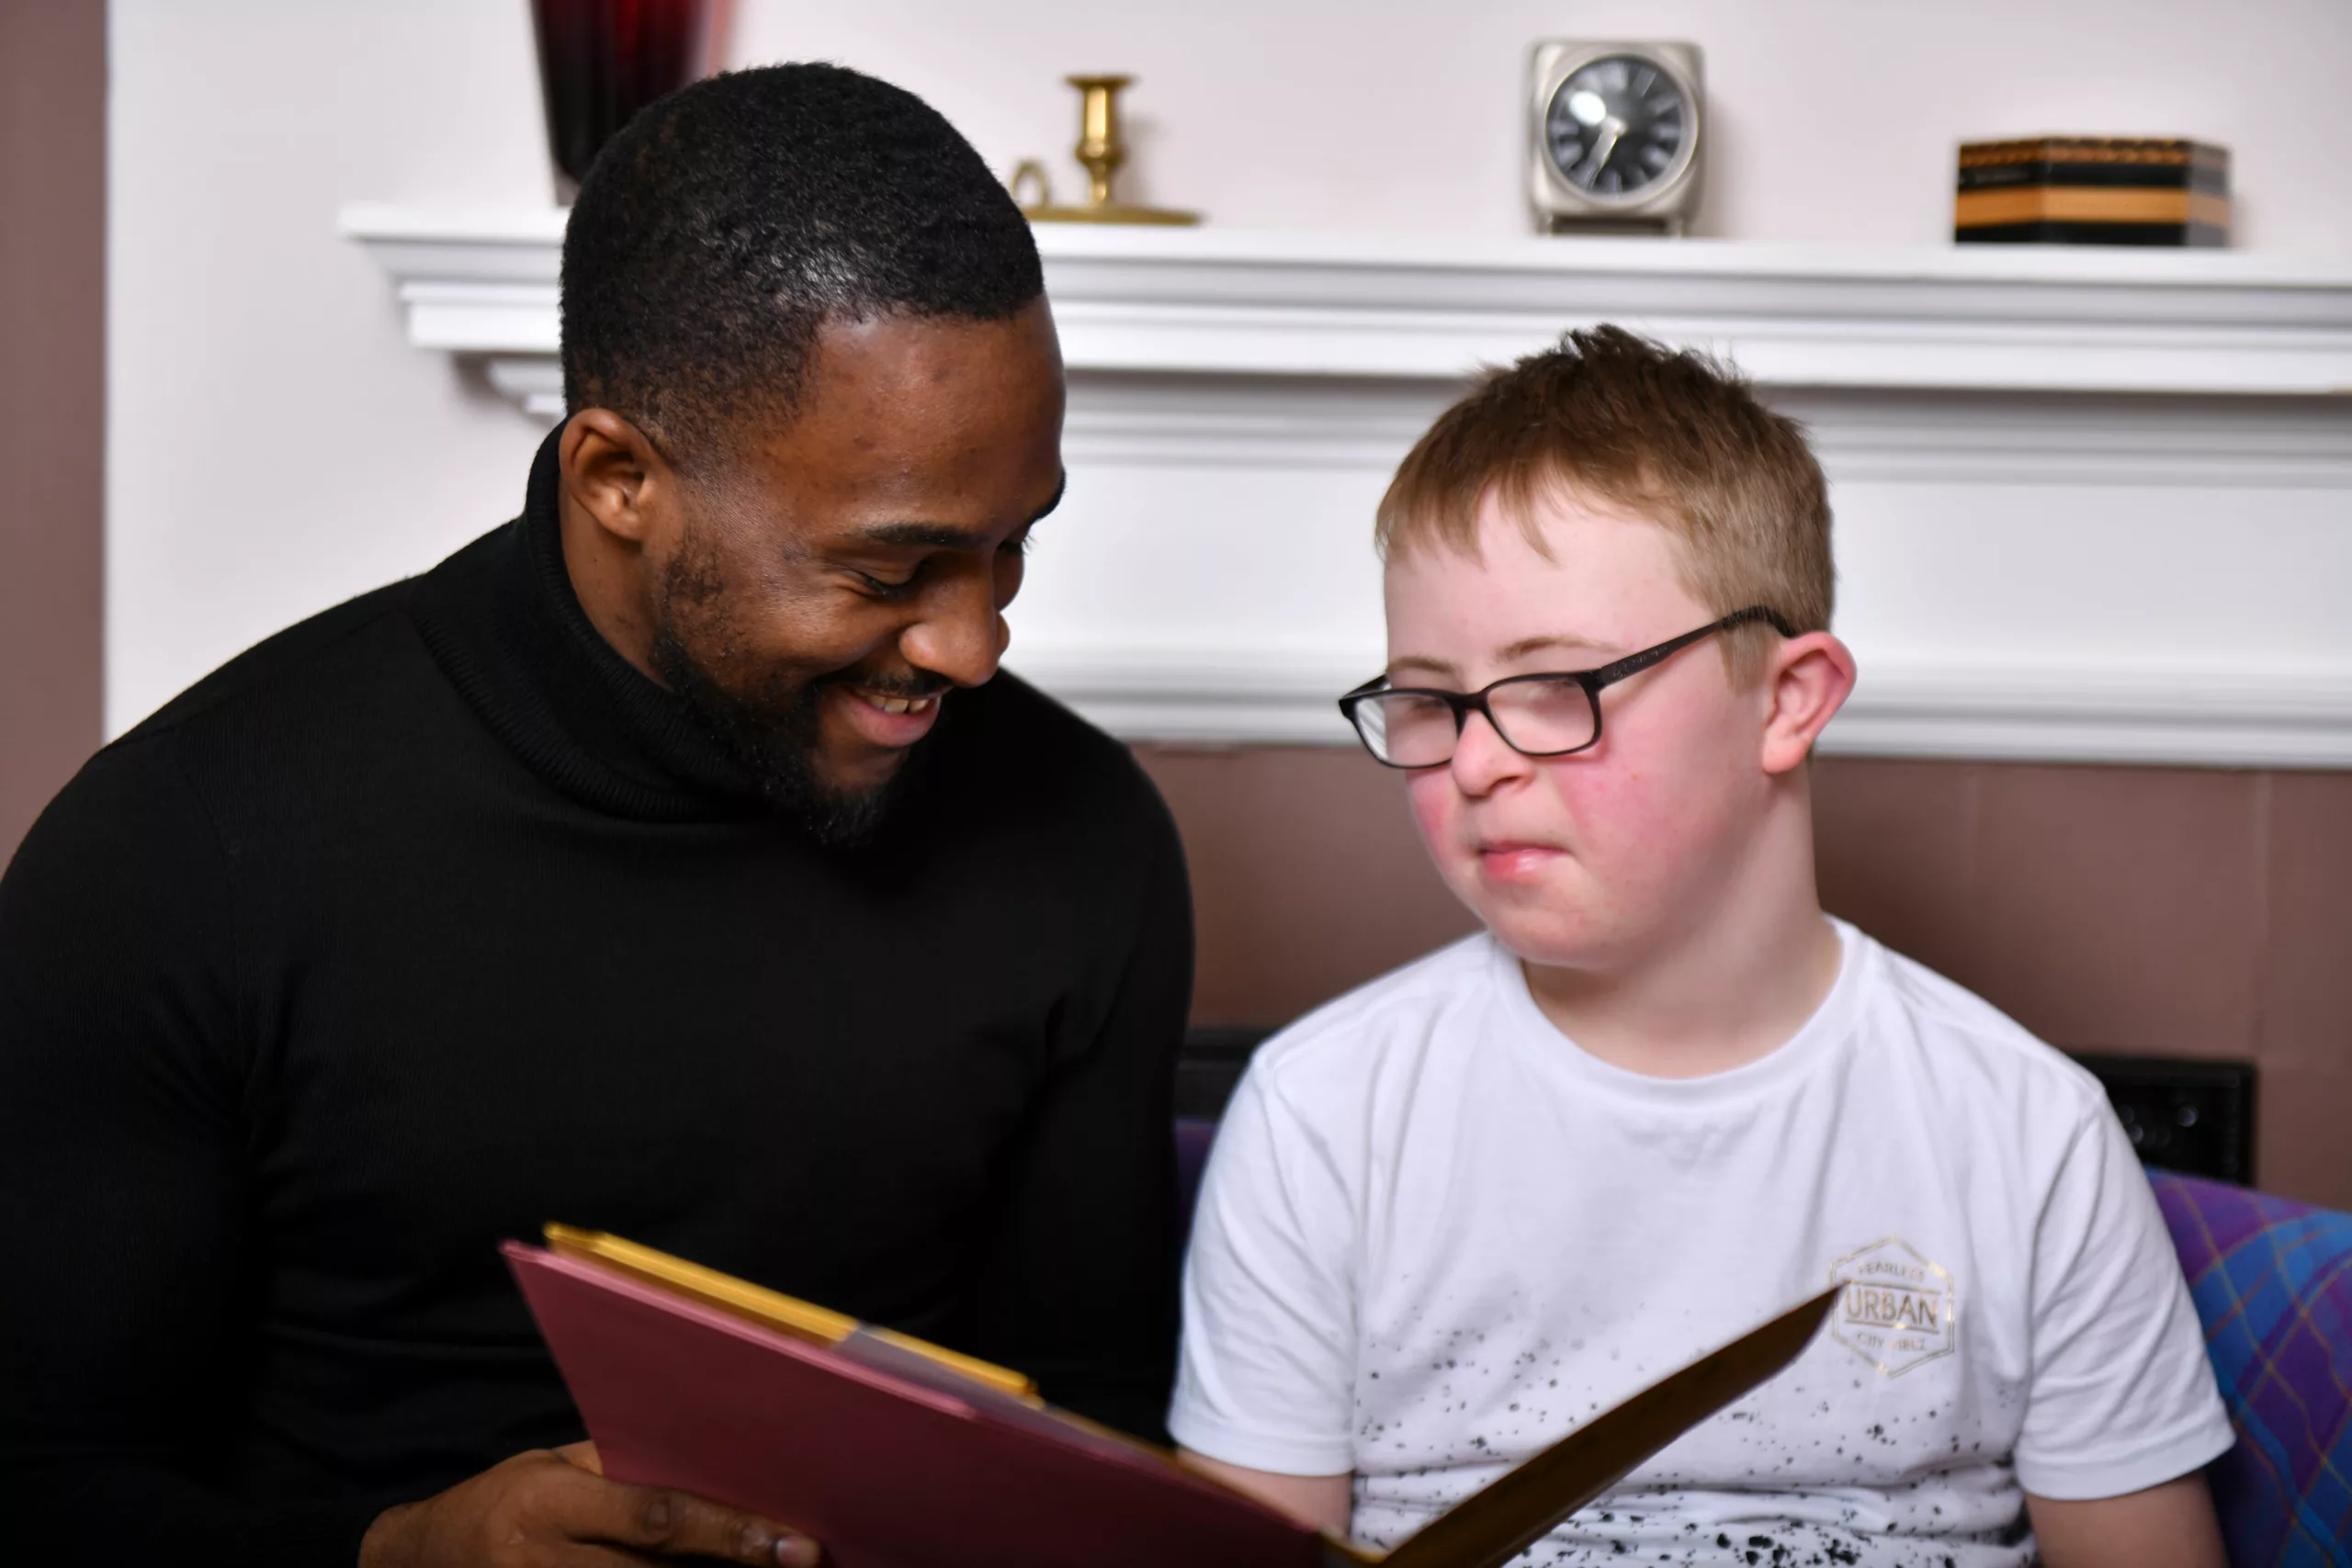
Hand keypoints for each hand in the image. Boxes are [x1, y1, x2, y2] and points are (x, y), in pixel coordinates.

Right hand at [360, 1442, 819, 1567]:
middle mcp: (543, 1562)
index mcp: (548, 1501)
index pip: (654, 1517)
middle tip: (803, 1565)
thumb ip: (621, 1471)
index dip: (728, 1533)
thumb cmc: (499, 1502)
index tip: (791, 1542)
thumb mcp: (550, 1468)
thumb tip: (715, 1469)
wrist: (417, 1562)